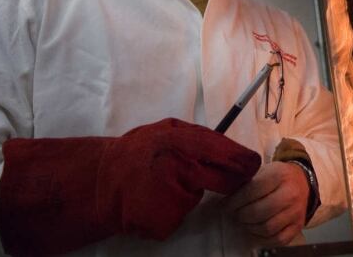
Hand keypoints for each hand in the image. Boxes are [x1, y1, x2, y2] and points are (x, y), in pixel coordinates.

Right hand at [0, 118, 260, 255]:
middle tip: (236, 178)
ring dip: (187, 194)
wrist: (97, 182)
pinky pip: (179, 216)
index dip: (242, 160)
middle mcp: (178, 167)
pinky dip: (171, 211)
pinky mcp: (164, 221)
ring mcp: (171, 197)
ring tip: (161, 186)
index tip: (254, 164)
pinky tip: (153, 202)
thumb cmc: (134, 153)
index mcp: (179, 141)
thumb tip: (227, 145)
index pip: (223, 152)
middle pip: (220, 179)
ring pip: (196, 198)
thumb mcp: (164, 131)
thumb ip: (194, 137)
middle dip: (231, 180)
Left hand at [227, 161, 309, 246]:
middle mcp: (290, 193)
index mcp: (279, 175)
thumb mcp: (264, 170)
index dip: (235, 200)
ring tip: (244, 221)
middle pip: (259, 212)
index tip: (225, 205)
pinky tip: (256, 231)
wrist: (302, 182)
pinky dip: (263, 239)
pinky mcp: (298, 226)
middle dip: (241, 215)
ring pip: (267, 228)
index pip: (252, 190)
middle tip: (235, 214)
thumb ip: (247, 181)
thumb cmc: (278, 177)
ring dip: (250, 227)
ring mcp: (296, 211)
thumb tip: (225, 195)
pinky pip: (278, 239)